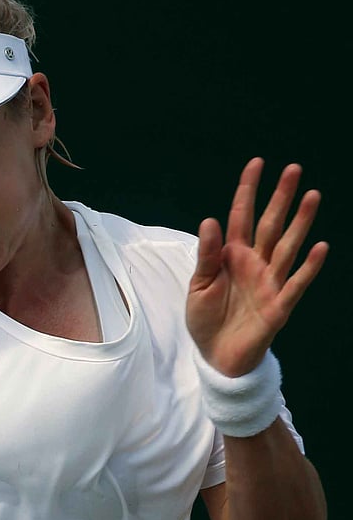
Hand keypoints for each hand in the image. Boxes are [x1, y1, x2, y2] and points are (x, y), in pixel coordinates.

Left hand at [187, 158, 327, 375]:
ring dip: (300, 222)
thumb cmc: (207, 318)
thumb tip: (210, 220)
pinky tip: (320, 246)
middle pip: (270, 224)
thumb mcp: (199, 285)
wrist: (215, 355)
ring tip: (313, 196)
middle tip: (294, 169)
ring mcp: (270, 282)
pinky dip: (308, 267)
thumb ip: (207, 255)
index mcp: (232, 255)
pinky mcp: (279, 305)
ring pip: (287, 246)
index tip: (257, 163)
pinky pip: (295, 283)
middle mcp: (255, 263)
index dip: (248, 191)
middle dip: (281, 197)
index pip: (241, 216)